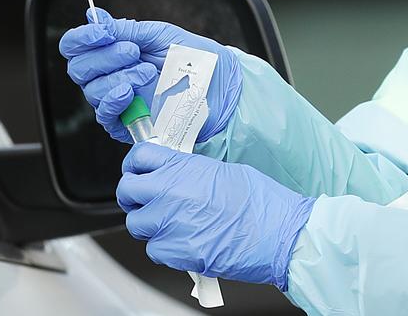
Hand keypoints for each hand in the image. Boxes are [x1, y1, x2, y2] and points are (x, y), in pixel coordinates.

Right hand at [59, 8, 241, 142]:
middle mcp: (109, 77)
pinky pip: (105, 115)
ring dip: (117, 77)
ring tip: (147, 72)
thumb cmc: (195, 60)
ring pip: (91, 91)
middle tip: (133, 52)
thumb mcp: (160, 36)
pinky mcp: (126, 125)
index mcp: (113, 52)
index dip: (82, 38)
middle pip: (78, 69)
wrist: (221, 89)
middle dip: (103, 57)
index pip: (76, 47)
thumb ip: (125, 29)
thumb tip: (93, 15)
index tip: (103, 32)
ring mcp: (117, 102)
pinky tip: (130, 92)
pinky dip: (114, 101)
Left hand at [116, 142, 314, 289]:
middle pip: (126, 190)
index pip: (138, 157)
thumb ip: (189, 172)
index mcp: (182, 167)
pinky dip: (164, 250)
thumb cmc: (261, 202)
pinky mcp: (175, 251)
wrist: (281, 234)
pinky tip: (183, 244)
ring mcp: (169, 221)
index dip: (134, 165)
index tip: (137, 172)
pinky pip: (153, 250)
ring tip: (168, 226)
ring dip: (148, 226)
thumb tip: (176, 176)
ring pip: (135, 224)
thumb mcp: (221, 172)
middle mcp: (169, 191)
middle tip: (144, 202)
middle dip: (132, 198)